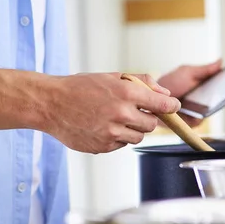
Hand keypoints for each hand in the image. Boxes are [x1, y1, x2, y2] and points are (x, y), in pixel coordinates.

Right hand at [41, 73, 179, 153]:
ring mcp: (112, 132)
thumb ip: (142, 82)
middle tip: (134, 111)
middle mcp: (121, 113)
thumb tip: (165, 93)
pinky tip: (103, 126)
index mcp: (126, 92)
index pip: (162, 105)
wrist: (51, 104)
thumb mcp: (112, 76)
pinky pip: (122, 145)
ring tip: (115, 118)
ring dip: (133, 129)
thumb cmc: (80, 88)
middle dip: (147, 118)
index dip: (171, 106)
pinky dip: (118, 137)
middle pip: (152, 125)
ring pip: (138, 137)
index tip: (173, 107)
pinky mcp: (103, 146)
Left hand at [158, 60, 221, 125]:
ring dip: (214, 103)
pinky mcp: (193, 122)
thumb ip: (204, 69)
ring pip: (212, 109)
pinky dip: (201, 114)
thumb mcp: (188, 73)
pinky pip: (201, 119)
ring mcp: (200, 112)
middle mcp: (206, 100)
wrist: (152, 98)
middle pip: (221, 98)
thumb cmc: (170, 83)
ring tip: (217, 95)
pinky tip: (201, 108)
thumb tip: (221, 61)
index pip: (223, 85)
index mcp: (206, 87)